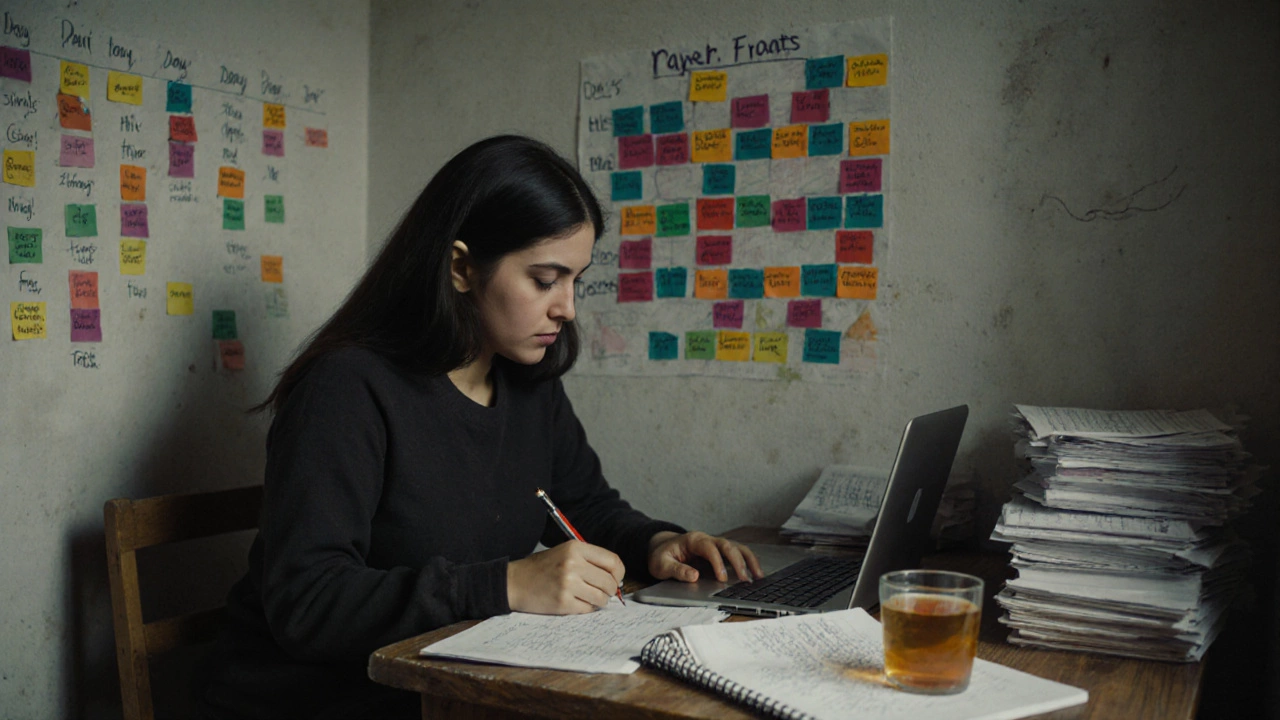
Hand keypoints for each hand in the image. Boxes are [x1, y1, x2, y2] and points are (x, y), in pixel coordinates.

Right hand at [506, 540, 624, 614]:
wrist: (514, 582)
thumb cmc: (541, 568)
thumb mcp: (564, 552)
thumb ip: (589, 560)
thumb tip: (616, 577)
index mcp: (575, 548)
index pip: (613, 561)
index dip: (618, 573)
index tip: (615, 579)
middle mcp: (573, 564)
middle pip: (609, 582)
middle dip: (610, 590)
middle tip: (603, 592)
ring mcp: (568, 584)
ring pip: (602, 598)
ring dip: (599, 601)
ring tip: (588, 597)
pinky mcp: (563, 603)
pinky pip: (588, 609)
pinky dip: (586, 608)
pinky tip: (577, 602)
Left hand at [647, 531, 763, 583]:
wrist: (661, 548)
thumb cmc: (662, 556)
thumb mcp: (662, 564)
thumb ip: (677, 570)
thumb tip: (694, 576)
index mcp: (693, 540)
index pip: (709, 548)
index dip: (717, 563)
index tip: (722, 579)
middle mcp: (707, 539)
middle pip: (727, 545)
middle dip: (737, 561)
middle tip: (744, 579)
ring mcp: (714, 544)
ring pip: (736, 547)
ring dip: (748, 560)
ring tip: (758, 576)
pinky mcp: (719, 552)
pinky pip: (737, 554)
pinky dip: (747, 562)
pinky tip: (755, 573)